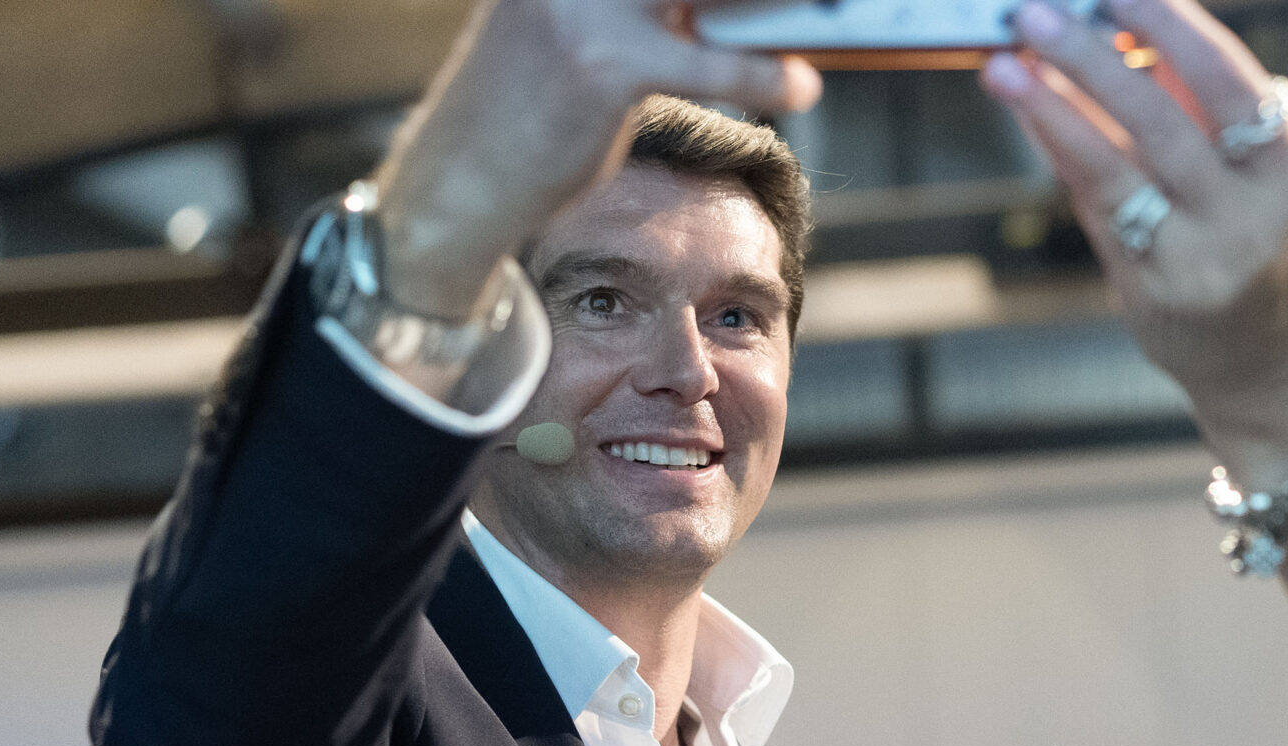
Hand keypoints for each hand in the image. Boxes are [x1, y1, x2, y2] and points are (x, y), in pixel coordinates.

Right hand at [375, 0, 821, 317]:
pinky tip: (798, 85)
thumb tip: (721, 11)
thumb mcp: (572, 35)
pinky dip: (762, 73)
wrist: (457, 185)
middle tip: (824, 1)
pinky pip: (707, 60)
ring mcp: (584, 6)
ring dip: (775, 6)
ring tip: (830, 15)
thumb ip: (641, 10)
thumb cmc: (522, 116)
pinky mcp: (605, 65)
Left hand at [982, 0, 1287, 491]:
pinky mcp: (1152, 294)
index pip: (1230, 83)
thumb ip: (1213, 115)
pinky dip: (1063, 157)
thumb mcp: (1274, 183)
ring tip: (1006, 64)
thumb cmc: (1274, 256)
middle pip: (1164, 121)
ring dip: (1054, 109)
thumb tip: (1137, 34)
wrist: (1282, 374)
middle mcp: (1253, 221)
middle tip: (1038, 15)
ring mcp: (1200, 264)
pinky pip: (1098, 211)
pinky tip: (1033, 117)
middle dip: (1094, 59)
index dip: (1171, 26)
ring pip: (1117, 169)